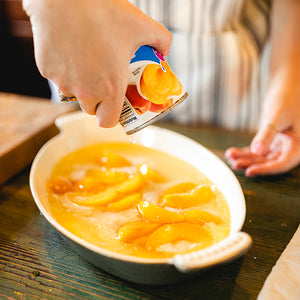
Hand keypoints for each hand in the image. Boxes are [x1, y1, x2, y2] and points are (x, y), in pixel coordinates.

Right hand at [23, 0, 171, 126]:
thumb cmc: (103, 11)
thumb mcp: (141, 25)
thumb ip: (162, 40)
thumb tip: (164, 51)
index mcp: (110, 88)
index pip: (108, 121)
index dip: (112, 116)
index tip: (114, 106)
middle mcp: (85, 91)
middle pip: (91, 108)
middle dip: (98, 99)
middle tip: (104, 80)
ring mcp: (63, 82)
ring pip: (73, 94)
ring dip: (81, 85)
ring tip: (88, 62)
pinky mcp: (46, 70)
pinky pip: (58, 78)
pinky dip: (65, 71)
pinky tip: (71, 51)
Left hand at [225, 74, 299, 175]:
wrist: (287, 84)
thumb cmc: (286, 97)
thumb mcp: (276, 116)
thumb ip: (267, 134)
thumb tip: (258, 151)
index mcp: (298, 145)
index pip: (282, 164)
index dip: (265, 169)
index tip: (248, 171)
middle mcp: (290, 147)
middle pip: (269, 162)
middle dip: (251, 164)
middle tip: (234, 164)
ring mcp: (280, 144)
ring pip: (261, 157)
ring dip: (246, 158)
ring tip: (230, 158)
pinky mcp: (271, 140)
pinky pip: (258, 150)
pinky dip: (245, 152)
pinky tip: (232, 152)